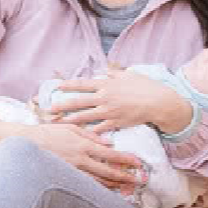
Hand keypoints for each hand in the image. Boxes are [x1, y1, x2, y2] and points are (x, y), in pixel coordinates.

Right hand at [25, 122, 143, 190]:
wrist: (25, 144)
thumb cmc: (47, 132)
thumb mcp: (70, 128)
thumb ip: (90, 135)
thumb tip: (108, 143)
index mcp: (83, 145)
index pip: (110, 154)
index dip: (125, 160)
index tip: (137, 163)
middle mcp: (80, 160)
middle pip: (107, 171)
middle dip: (124, 176)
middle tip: (138, 180)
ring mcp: (73, 171)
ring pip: (97, 181)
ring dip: (113, 185)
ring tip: (125, 187)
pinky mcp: (65, 178)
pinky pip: (85, 185)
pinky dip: (97, 188)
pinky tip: (105, 191)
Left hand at [48, 68, 190, 133]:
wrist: (158, 102)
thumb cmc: (145, 86)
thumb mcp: (128, 74)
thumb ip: (113, 74)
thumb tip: (103, 71)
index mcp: (107, 84)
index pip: (83, 84)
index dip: (68, 85)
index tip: (57, 86)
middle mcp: (105, 97)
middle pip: (79, 102)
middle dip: (62, 105)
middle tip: (49, 108)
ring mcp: (109, 111)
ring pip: (85, 117)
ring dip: (70, 120)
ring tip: (58, 123)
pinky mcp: (116, 123)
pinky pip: (99, 129)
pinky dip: (88, 132)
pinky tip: (79, 136)